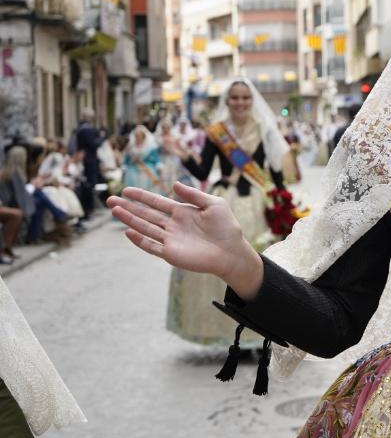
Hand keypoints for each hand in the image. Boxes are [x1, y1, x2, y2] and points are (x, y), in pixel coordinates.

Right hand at [107, 182, 263, 295]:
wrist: (232, 251)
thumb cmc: (227, 227)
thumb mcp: (213, 204)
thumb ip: (193, 194)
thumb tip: (174, 184)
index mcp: (182, 212)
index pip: (156, 202)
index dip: (141, 196)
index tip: (126, 190)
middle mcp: (173, 225)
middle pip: (145, 214)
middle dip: (128, 207)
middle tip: (110, 199)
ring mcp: (170, 239)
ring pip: (144, 227)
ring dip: (129, 219)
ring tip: (114, 210)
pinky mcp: (171, 253)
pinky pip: (151, 246)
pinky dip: (140, 240)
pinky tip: (128, 232)